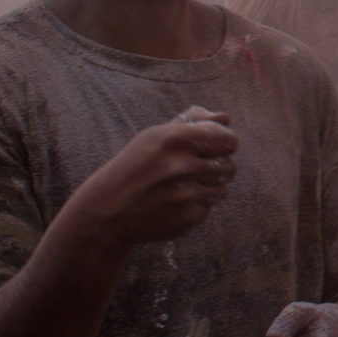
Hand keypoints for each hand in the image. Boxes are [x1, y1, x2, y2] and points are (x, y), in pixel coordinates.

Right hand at [67, 109, 238, 254]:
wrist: (108, 211)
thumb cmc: (135, 167)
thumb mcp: (155, 136)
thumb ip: (192, 122)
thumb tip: (226, 118)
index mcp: (175, 139)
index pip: (227, 138)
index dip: (223, 144)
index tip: (211, 148)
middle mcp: (181, 166)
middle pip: (230, 166)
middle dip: (217, 168)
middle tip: (194, 170)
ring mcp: (184, 195)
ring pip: (222, 189)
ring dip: (207, 189)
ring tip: (182, 187)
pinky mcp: (185, 219)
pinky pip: (207, 209)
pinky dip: (195, 207)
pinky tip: (173, 204)